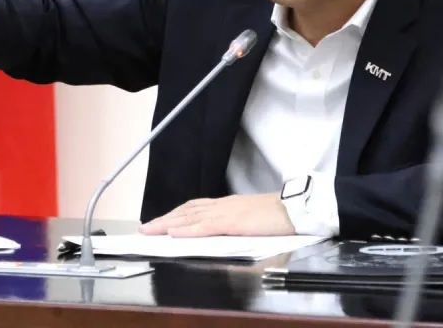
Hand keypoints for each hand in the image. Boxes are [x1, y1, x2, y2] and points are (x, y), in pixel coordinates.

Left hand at [139, 194, 295, 236]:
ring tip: (150, 230)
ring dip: (167, 224)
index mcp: (228, 206)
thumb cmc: (279, 217)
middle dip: (164, 219)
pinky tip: (173, 233)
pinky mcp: (232, 222)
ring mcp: (226, 213)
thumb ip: (236, 226)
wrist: (296, 210)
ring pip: (190, 217)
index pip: (195, 208)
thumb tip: (224, 236)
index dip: (176, 215)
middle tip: (145, 228)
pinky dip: (187, 230)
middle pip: (187, 211)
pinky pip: (204, 227)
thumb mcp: (252, 220)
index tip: (160, 222)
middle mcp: (223, 206)